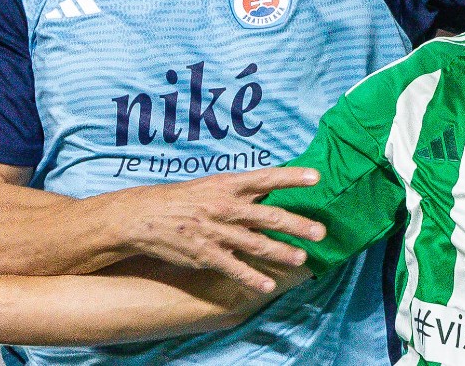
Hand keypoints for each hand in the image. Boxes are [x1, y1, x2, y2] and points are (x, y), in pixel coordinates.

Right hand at [115, 166, 326, 292]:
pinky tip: (268, 286)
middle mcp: (226, 207)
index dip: (292, 177)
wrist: (144, 216)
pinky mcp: (206, 254)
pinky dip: (252, 278)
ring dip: (282, 253)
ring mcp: (216, 232)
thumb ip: (242, 190)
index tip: (316, 178)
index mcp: (229, 185)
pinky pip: (234, 268)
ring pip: (256, 244)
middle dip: (297, 225)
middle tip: (321, 232)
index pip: (266, 178)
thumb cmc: (184, 199)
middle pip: (269, 216)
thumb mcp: (212, 185)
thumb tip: (272, 190)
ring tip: (302, 260)